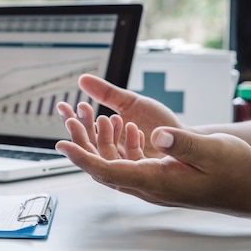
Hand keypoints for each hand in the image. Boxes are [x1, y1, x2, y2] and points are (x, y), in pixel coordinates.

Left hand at [56, 114, 250, 222]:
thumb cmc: (235, 171)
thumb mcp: (212, 151)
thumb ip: (182, 143)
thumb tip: (155, 136)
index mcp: (156, 182)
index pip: (108, 171)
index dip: (82, 158)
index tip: (61, 145)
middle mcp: (149, 186)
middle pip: (103, 166)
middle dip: (83, 142)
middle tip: (70, 117)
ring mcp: (152, 183)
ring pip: (114, 162)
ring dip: (101, 139)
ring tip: (96, 114)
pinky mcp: (158, 176)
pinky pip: (128, 161)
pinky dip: (120, 142)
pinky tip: (125, 124)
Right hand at [57, 74, 184, 156]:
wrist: (185, 137)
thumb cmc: (158, 122)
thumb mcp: (129, 102)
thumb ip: (106, 93)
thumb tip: (82, 79)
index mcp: (106, 138)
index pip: (82, 131)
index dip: (71, 120)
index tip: (64, 106)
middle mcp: (112, 154)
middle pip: (88, 147)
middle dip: (80, 130)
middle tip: (77, 113)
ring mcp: (126, 164)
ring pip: (104, 156)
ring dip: (101, 136)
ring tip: (104, 116)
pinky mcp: (144, 171)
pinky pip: (130, 161)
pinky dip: (128, 143)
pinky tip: (130, 126)